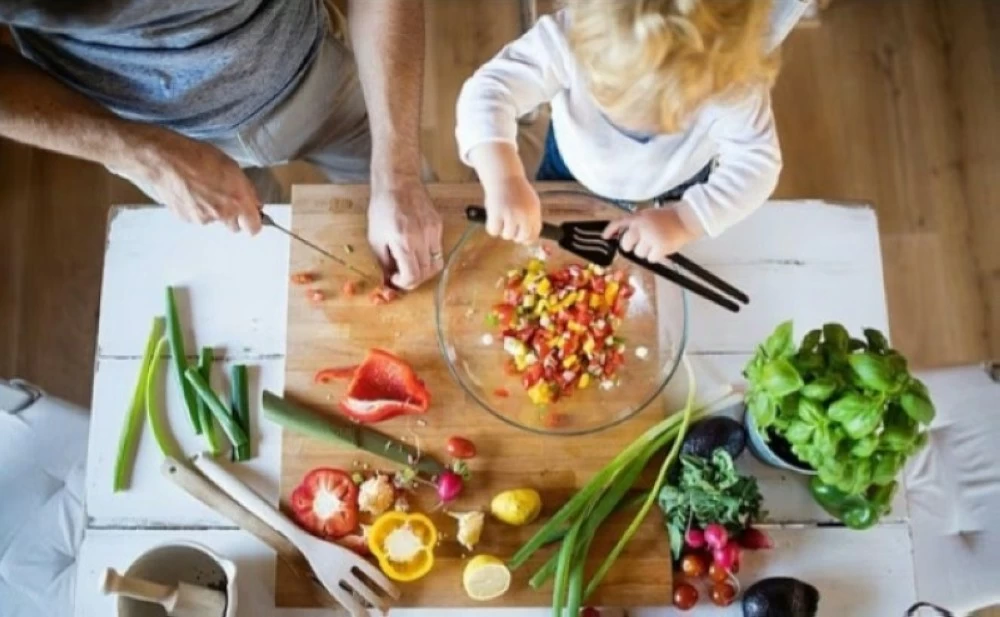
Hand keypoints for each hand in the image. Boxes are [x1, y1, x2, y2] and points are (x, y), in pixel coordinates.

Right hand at [114, 127, 261, 233]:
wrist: (163, 159)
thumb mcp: (231, 166)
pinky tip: (188, 191)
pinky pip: (197, 217)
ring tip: (201, 188)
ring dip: (212, 210)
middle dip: (233, 216)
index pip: (254, 227)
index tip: (251, 216)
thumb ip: (245, 189)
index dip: (253, 222)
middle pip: (234, 227)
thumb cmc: (197, 156)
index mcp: (238, 200)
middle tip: (224, 197)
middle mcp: (222, 214)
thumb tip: (254, 202)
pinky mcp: (186, 219)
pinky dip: (195, 208)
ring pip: (214, 220)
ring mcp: (202, 218)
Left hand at [367, 178, 443, 289]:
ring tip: (412, 264)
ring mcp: (434, 231)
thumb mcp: (375, 238)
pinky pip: (438, 249)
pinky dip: (428, 255)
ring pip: (437, 264)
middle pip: (426, 273)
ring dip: (424, 270)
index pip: (413, 276)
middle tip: (403, 274)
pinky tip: (417, 248)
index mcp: (403, 242)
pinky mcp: (439, 225)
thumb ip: (384, 263)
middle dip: (414, 279)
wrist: (398, 182)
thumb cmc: (382, 208)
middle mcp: (422, 238)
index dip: (404, 283)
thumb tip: (389, 282)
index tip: (396, 279)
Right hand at [483, 176, 541, 243]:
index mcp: (534, 212)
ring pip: (507, 235)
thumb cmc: (516, 190)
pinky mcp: (496, 213)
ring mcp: (510, 214)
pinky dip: (492, 227)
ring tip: (501, 218)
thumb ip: (531, 218)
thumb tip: (530, 239)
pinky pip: (494, 230)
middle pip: (521, 238)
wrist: (503, 175)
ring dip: (502, 230)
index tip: (522, 239)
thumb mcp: (530, 202)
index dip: (527, 239)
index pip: (534, 234)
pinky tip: (493, 218)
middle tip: (509, 229)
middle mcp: (524, 214)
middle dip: (515, 236)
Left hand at [602, 207, 696, 262]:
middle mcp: (641, 227)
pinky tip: (662, 249)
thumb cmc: (668, 217)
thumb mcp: (649, 214)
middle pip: (625, 244)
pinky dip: (655, 257)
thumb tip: (624, 236)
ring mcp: (650, 237)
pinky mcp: (659, 247)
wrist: (686, 220)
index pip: (618, 222)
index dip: (610, 230)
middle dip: (631, 246)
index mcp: (638, 217)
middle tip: (643, 243)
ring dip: (646, 252)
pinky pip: (650, 259)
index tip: (605, 237)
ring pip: (638, 253)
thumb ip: (636, 223)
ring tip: (656, 243)